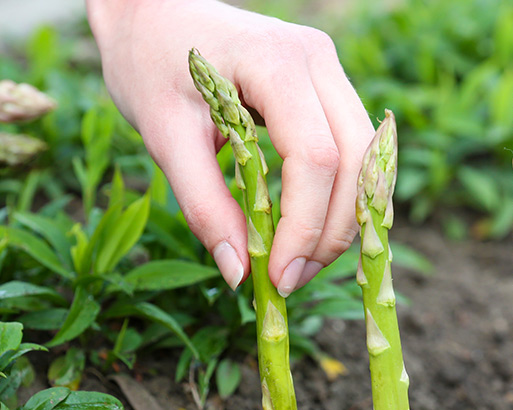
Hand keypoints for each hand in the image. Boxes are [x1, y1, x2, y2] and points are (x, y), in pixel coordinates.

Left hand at [86, 0, 373, 294]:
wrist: (151, 14)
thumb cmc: (148, 63)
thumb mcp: (162, 136)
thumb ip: (203, 204)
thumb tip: (240, 274)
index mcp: (276, 61)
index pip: (316, 158)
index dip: (305, 226)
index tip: (278, 277)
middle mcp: (317, 60)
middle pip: (356, 162)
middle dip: (331, 232)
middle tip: (291, 280)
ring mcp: (328, 71)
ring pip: (364, 161)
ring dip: (340, 220)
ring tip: (298, 263)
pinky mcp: (326, 89)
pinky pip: (351, 153)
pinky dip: (337, 200)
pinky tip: (307, 233)